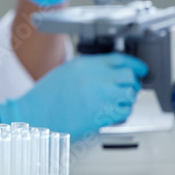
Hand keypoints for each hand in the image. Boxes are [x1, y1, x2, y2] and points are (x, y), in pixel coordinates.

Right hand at [0, 53, 148, 139]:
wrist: (35, 115)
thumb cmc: (45, 97)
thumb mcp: (65, 72)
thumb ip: (87, 69)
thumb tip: (107, 71)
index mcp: (84, 64)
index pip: (119, 59)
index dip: (134, 64)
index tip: (140, 69)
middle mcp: (95, 77)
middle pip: (128, 75)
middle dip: (132, 82)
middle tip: (130, 87)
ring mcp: (99, 96)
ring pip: (129, 94)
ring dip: (128, 98)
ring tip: (120, 101)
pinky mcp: (101, 114)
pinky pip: (124, 111)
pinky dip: (123, 113)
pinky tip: (115, 113)